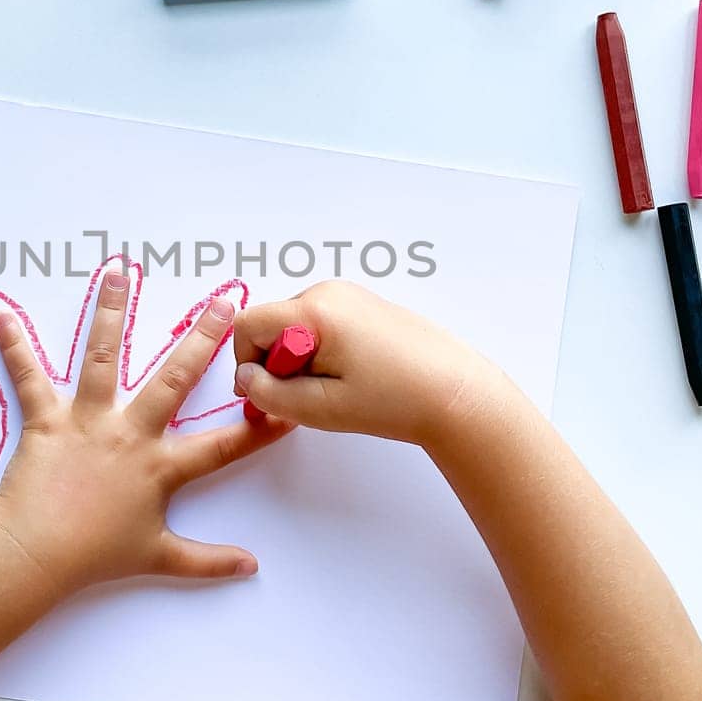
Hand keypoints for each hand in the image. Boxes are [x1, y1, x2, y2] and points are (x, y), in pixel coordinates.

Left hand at [0, 269, 291, 594]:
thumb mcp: (159, 558)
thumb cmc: (94, 557)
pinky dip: (13, 347)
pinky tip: (0, 315)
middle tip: (223, 303)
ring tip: (118, 271)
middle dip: (202, 340)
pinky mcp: (46, 420)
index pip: (222, 446)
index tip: (286, 405)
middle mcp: (130, 434)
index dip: (258, 429)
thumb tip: (250, 567)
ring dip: (109, 311)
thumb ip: (207, 560)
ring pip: (103, 358)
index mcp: (160, 467)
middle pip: (174, 380)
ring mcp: (88, 422)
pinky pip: (29, 378)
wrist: (36, 556)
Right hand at [232, 280, 510, 447]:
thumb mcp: (320, 408)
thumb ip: (270, 394)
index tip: (270, 394)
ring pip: (295, 327)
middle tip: (311, 398)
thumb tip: (245, 379)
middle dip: (278, 363)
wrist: (456, 393)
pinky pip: (321, 324)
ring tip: (338, 389)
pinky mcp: (364, 305)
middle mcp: (328, 291)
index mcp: (314, 311)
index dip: (246, 364)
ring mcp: (349, 295)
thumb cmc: (394, 401)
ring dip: (301, 360)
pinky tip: (354, 376)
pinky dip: (322, 351)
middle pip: (271, 324)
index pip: (247, 325)